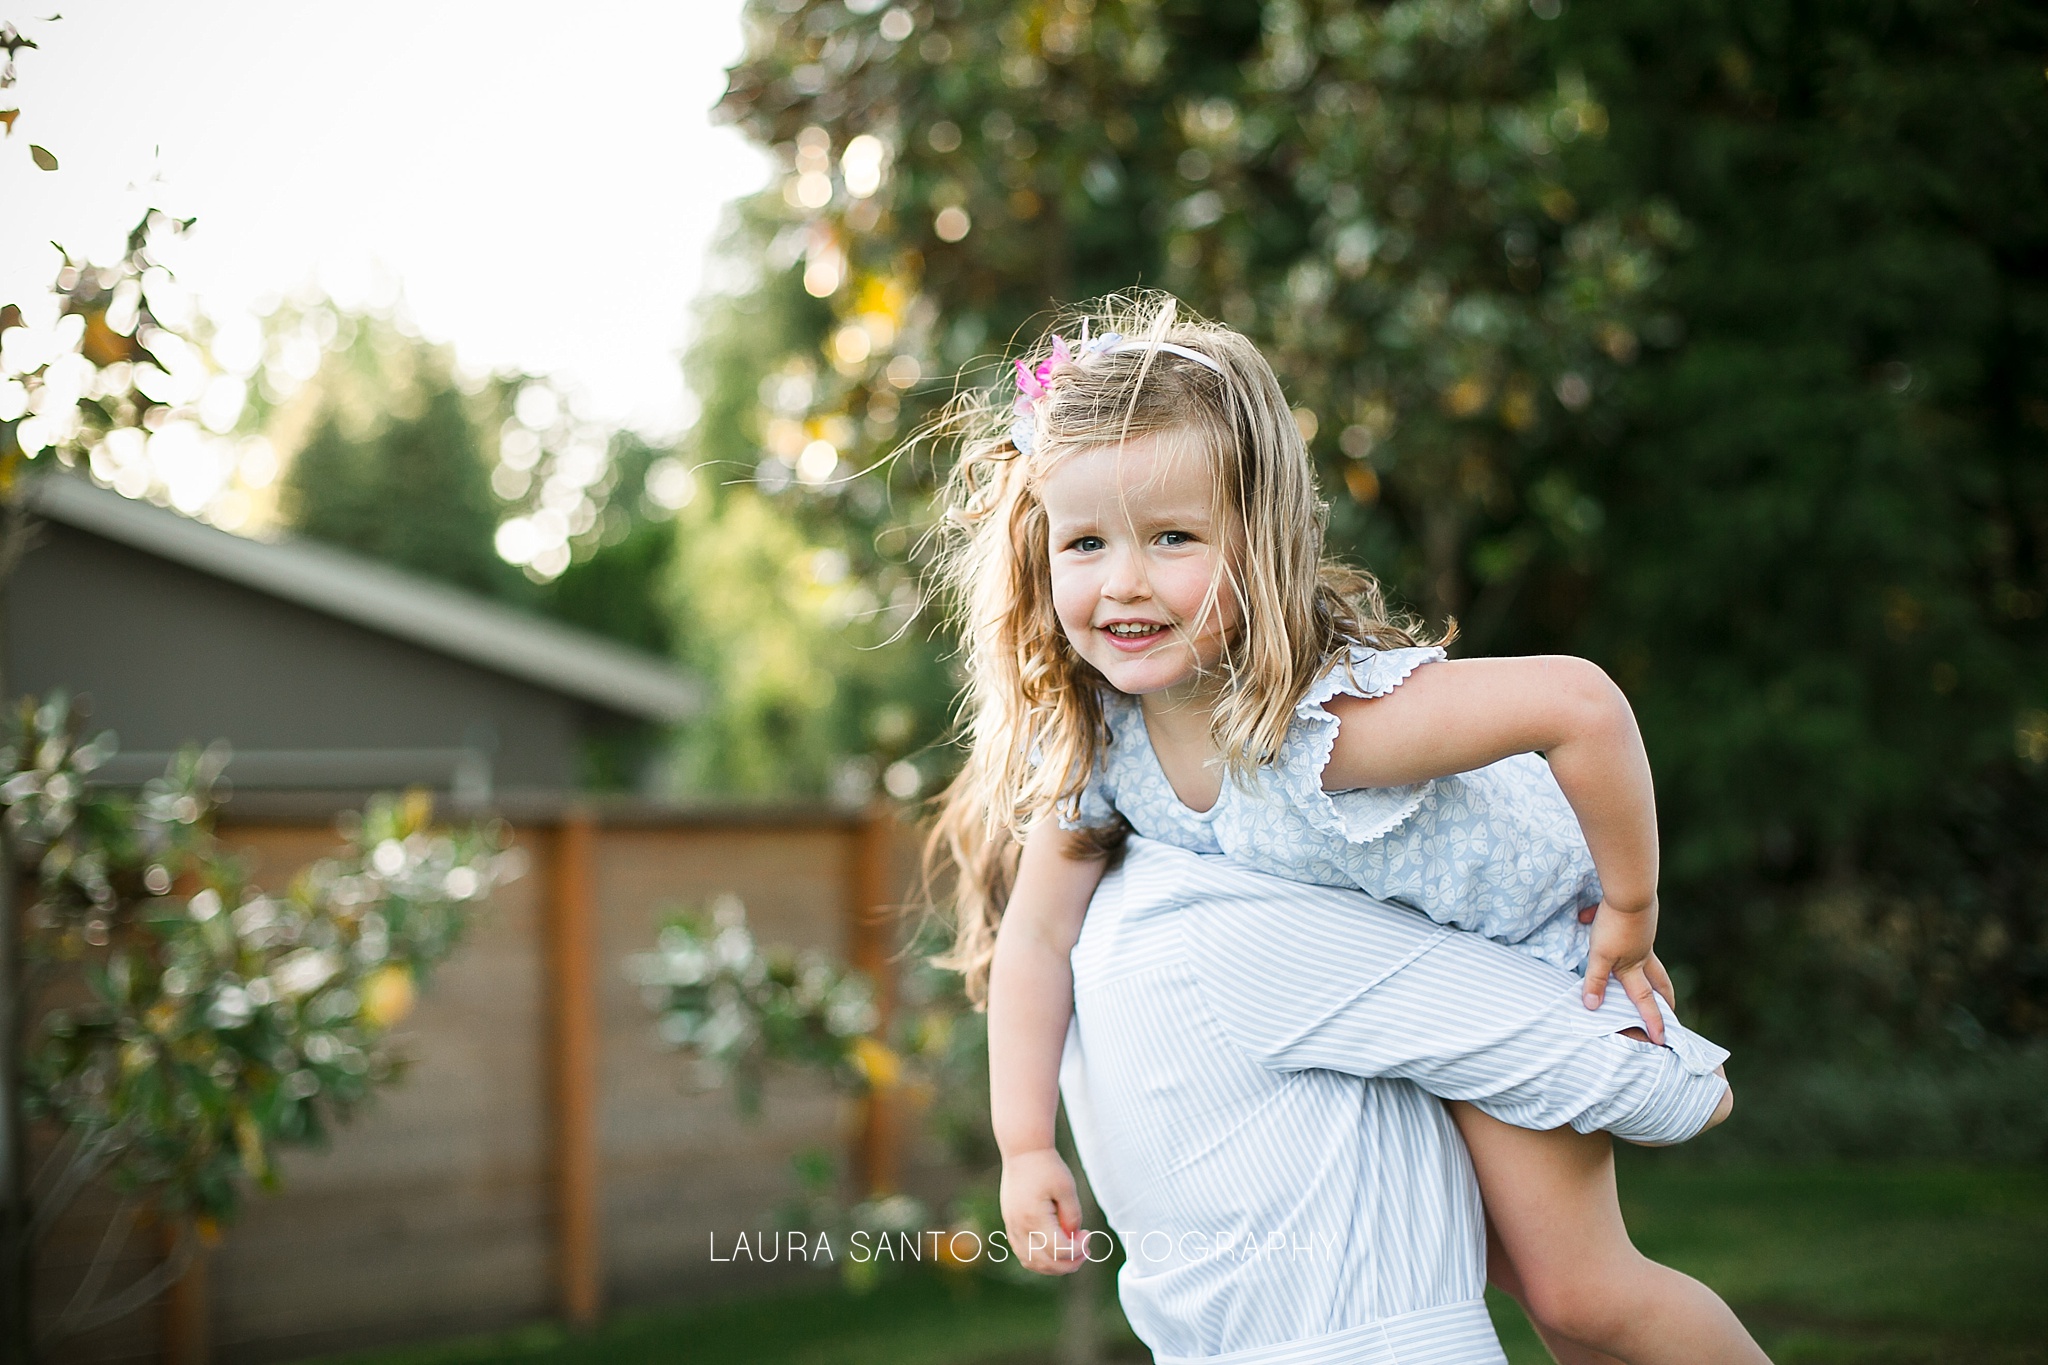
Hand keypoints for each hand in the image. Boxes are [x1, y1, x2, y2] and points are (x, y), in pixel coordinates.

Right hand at [1000, 1147, 1086, 1275]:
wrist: (1023, 1152)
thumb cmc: (1047, 1167)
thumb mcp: (1067, 1188)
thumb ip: (1072, 1216)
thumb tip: (1073, 1238)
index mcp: (1034, 1218)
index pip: (1059, 1251)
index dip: (1078, 1250)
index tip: (1088, 1235)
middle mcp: (1020, 1227)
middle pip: (1045, 1263)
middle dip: (1069, 1263)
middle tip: (1086, 1251)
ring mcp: (1012, 1227)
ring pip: (1031, 1262)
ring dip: (1054, 1265)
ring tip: (1072, 1253)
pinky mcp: (1010, 1224)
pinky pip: (1023, 1253)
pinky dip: (1040, 1259)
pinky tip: (1055, 1249)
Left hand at [1579, 898, 1672, 1043]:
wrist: (1631, 892)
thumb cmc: (1615, 927)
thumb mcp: (1600, 957)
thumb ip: (1595, 981)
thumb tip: (1592, 1007)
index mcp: (1635, 967)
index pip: (1644, 1000)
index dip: (1653, 1021)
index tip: (1662, 1039)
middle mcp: (1644, 953)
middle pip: (1658, 980)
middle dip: (1665, 997)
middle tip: (1672, 1010)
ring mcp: (1644, 935)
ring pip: (1647, 956)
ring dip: (1648, 968)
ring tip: (1645, 973)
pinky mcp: (1638, 918)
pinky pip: (1625, 928)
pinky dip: (1609, 927)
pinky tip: (1586, 914)